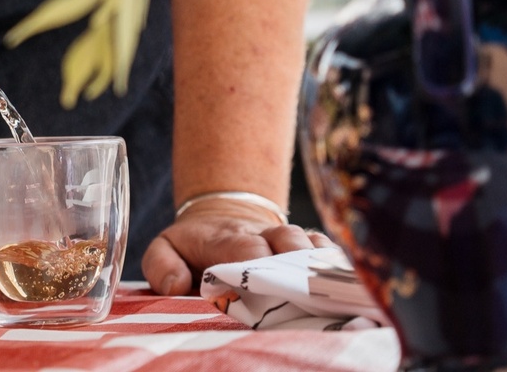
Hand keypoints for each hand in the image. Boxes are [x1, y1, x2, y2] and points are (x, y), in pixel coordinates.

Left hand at [142, 198, 332, 295]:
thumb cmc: (191, 246)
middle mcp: (261, 233)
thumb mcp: (163, 249)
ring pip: (310, 243)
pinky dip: (336, 264)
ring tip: (326, 287)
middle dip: (292, 264)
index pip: (245, 247)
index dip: (256, 265)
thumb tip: (175, 286)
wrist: (221, 215)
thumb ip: (160, 266)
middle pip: (286, 240)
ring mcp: (286, 238)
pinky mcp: (306, 245)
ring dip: (318, 263)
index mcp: (223, 238)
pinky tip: (345, 283)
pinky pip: (327, 250)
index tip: (258, 287)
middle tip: (298, 290)